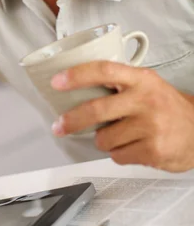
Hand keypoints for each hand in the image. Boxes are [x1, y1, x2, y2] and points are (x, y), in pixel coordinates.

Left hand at [50, 61, 193, 171]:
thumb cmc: (167, 107)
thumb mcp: (147, 85)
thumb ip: (119, 83)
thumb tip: (78, 88)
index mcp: (141, 79)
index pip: (104, 70)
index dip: (77, 75)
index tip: (58, 82)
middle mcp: (146, 100)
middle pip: (97, 109)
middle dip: (72, 120)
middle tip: (59, 126)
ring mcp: (150, 126)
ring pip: (104, 138)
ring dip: (105, 140)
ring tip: (122, 135)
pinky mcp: (152, 150)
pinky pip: (117, 156)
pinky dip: (119, 153)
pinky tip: (134, 146)